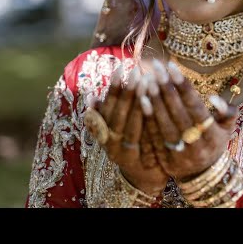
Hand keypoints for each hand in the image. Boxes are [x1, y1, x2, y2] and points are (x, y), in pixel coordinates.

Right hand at [85, 66, 169, 196]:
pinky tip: (152, 104)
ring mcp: (122, 152)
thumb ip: (106, 113)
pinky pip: (141, 137)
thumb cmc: (132, 145)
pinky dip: (145, 120)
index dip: (113, 86)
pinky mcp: (136, 160)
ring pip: (128, 124)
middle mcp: (109, 141)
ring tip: (145, 82)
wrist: (144, 177)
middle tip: (135, 70)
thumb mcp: (115, 129)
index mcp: (104, 130)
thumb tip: (90, 95)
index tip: (120, 66)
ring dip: (136, 102)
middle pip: (117, 113)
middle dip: (126, 91)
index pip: (107, 105)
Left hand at [139, 59, 239, 182]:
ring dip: (154, 100)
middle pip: (178, 112)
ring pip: (164, 123)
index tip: (172, 66)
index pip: (196, 106)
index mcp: (212, 135)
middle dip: (166, 87)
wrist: (203, 174)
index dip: (183, 86)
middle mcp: (196, 145)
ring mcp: (179, 153)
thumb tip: (215, 97)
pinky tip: (140, 99)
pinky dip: (147, 117)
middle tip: (156, 67)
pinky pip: (153, 135)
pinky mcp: (164, 159)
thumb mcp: (228, 128)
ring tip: (147, 79)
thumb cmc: (215, 142)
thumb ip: (228, 112)